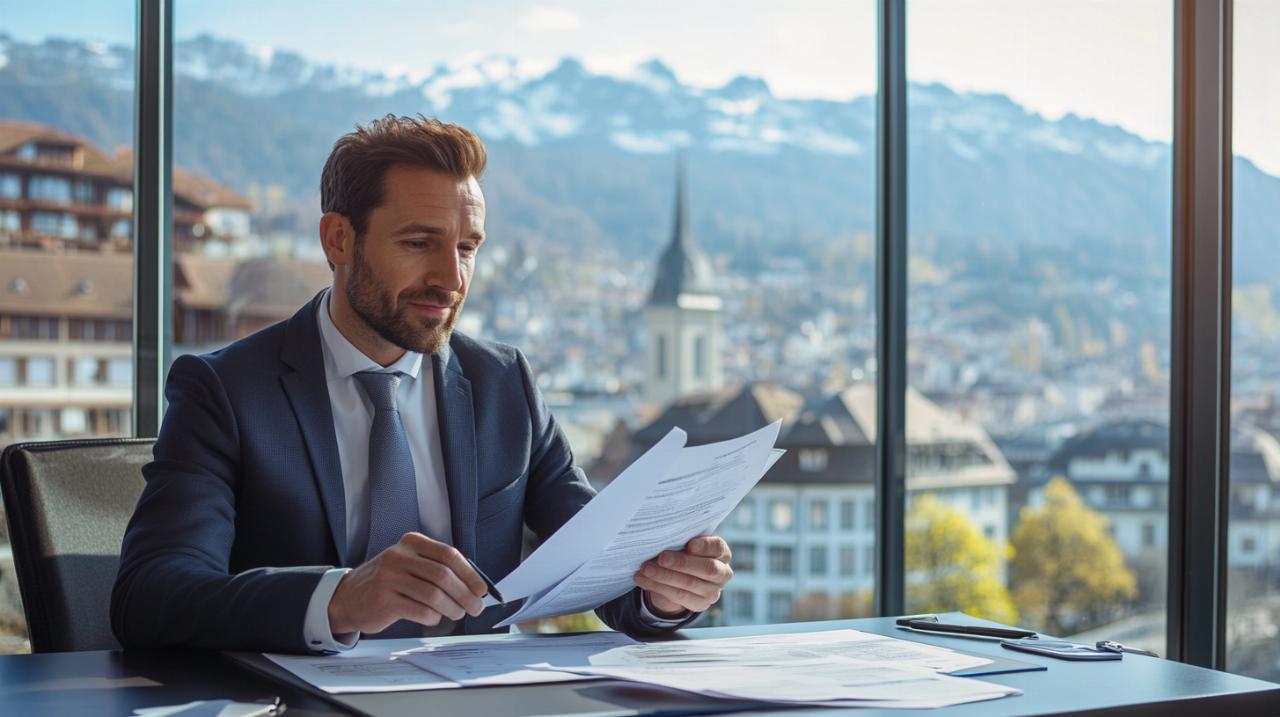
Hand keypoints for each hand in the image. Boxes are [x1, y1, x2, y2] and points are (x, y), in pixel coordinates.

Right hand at [328, 533, 486, 634]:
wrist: (348, 597)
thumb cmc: (388, 582)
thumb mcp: (410, 564)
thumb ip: (437, 568)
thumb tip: (474, 585)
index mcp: (411, 543)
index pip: (448, 555)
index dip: (469, 574)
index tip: (482, 589)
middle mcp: (399, 556)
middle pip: (443, 576)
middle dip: (465, 594)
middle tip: (475, 607)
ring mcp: (389, 578)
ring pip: (434, 595)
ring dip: (452, 608)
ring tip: (457, 614)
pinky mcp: (384, 600)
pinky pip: (420, 611)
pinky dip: (434, 617)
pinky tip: (434, 617)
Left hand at [634, 536, 732, 617]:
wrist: (682, 576)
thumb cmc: (684, 552)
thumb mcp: (686, 543)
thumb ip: (681, 540)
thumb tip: (663, 537)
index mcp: (722, 553)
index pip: (717, 547)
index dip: (704, 546)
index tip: (689, 544)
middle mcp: (722, 573)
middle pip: (706, 569)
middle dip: (681, 563)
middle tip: (661, 558)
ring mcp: (713, 591)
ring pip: (689, 584)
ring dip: (664, 576)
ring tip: (645, 569)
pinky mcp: (700, 604)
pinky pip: (679, 597)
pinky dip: (658, 587)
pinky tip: (643, 580)